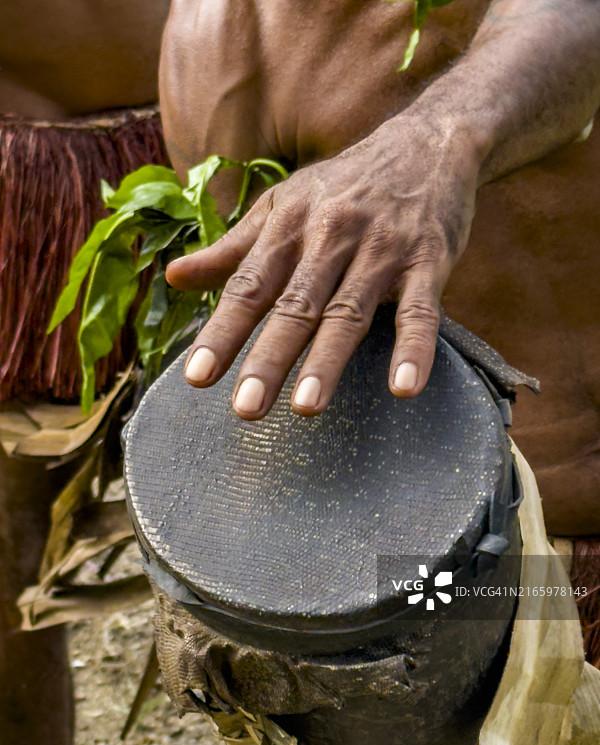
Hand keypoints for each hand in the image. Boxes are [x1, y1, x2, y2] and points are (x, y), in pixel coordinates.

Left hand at [166, 115, 481, 419]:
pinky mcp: (428, 260)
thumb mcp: (281, 206)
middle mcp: (330, 236)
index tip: (197, 378)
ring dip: (328, 360)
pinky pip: (420, 311)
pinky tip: (404, 387)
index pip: (248, 286)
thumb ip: (232, 249)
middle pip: (295, 305)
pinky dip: (414, 348)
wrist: (426, 143)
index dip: (222, 331)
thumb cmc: (343, 186)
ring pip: (349, 311)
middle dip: (269, 357)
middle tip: (247, 408)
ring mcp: (381, 249)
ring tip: (307, 408)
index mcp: (288, 226)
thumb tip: (173, 278)